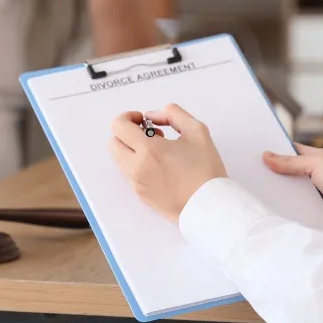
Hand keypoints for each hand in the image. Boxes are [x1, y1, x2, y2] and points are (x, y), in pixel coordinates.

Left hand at [109, 104, 226, 223]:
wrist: (209, 207)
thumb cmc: (205, 169)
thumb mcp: (197, 131)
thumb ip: (174, 114)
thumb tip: (153, 116)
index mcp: (148, 150)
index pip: (118, 126)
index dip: (127, 117)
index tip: (143, 120)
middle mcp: (136, 167)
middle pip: (113, 143)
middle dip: (127, 134)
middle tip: (150, 135)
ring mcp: (136, 183)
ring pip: (119, 159)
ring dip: (131, 149)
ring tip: (158, 152)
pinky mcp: (140, 196)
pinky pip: (129, 174)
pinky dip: (137, 165)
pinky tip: (160, 167)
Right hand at [263, 143, 322, 234]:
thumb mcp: (316, 163)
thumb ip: (291, 162)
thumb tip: (266, 156)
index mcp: (319, 158)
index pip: (293, 150)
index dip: (277, 150)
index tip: (258, 151)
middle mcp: (317, 173)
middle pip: (290, 170)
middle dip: (275, 170)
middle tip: (252, 170)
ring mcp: (316, 191)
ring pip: (291, 188)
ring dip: (279, 188)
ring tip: (257, 187)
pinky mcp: (315, 208)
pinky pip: (296, 204)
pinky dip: (286, 203)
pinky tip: (271, 203)